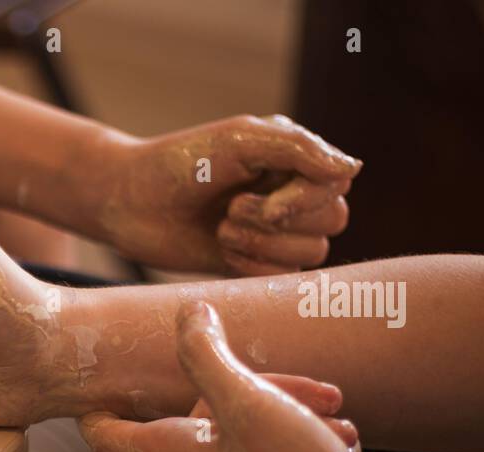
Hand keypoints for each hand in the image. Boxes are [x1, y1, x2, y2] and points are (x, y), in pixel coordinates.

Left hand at [77, 115, 360, 275]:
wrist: (129, 203)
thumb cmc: (181, 163)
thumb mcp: (241, 141)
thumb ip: (300, 150)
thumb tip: (354, 169)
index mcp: (294, 159)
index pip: (337, 184)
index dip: (306, 198)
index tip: (257, 198)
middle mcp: (292, 195)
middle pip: (333, 221)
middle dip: (280, 222)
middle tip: (231, 211)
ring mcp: (274, 234)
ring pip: (312, 254)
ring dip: (263, 245)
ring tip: (222, 230)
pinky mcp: (253, 265)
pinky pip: (285, 278)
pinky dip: (254, 267)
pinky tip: (221, 252)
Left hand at [77, 301, 378, 451]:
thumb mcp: (248, 400)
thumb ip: (208, 356)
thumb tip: (189, 314)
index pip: (103, 432)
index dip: (97, 403)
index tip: (105, 379)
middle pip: (197, 414)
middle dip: (256, 390)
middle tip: (313, 393)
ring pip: (239, 431)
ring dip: (288, 413)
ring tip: (333, 420)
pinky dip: (297, 443)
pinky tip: (337, 444)